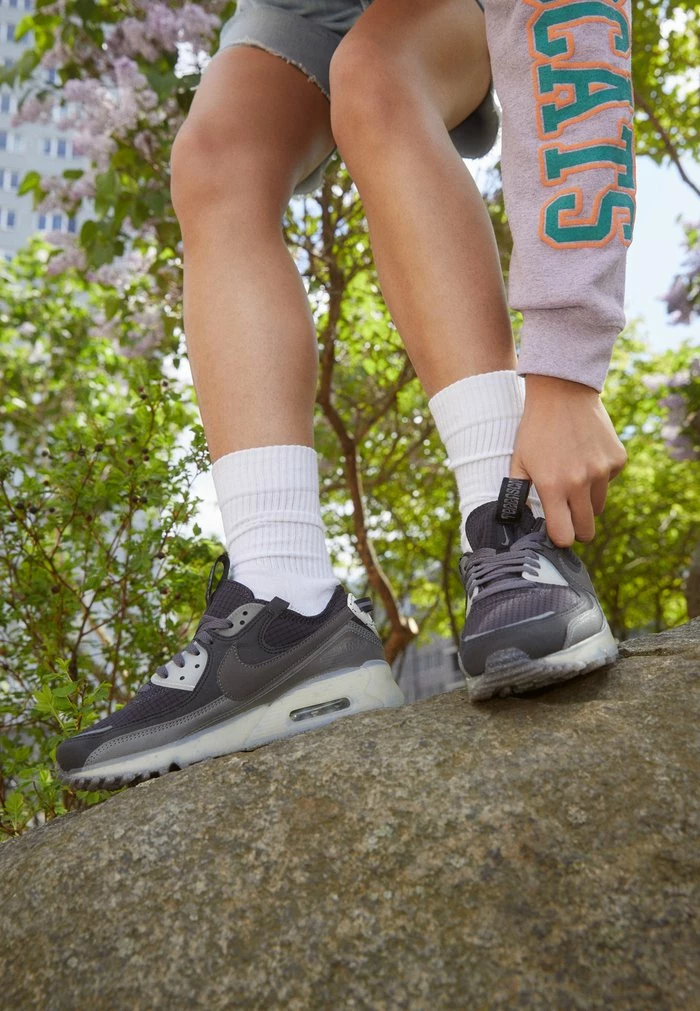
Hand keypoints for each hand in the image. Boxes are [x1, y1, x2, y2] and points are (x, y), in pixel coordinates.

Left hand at [510, 374, 626, 546]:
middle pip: (587, 530)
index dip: (560, 538)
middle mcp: (580, 482)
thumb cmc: (535, 429)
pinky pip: (609, 482)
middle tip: (567, 517)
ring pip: (598, 506)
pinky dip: (599, 477)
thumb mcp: (518, 461)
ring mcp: (602, 471)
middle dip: (577, 529)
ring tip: (573, 477)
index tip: (556, 533)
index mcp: (553, 487)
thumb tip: (515, 520)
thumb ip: (518, 493)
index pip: (564, 536)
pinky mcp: (618, 459)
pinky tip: (586, 456)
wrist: (562, 393)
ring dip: (587, 501)